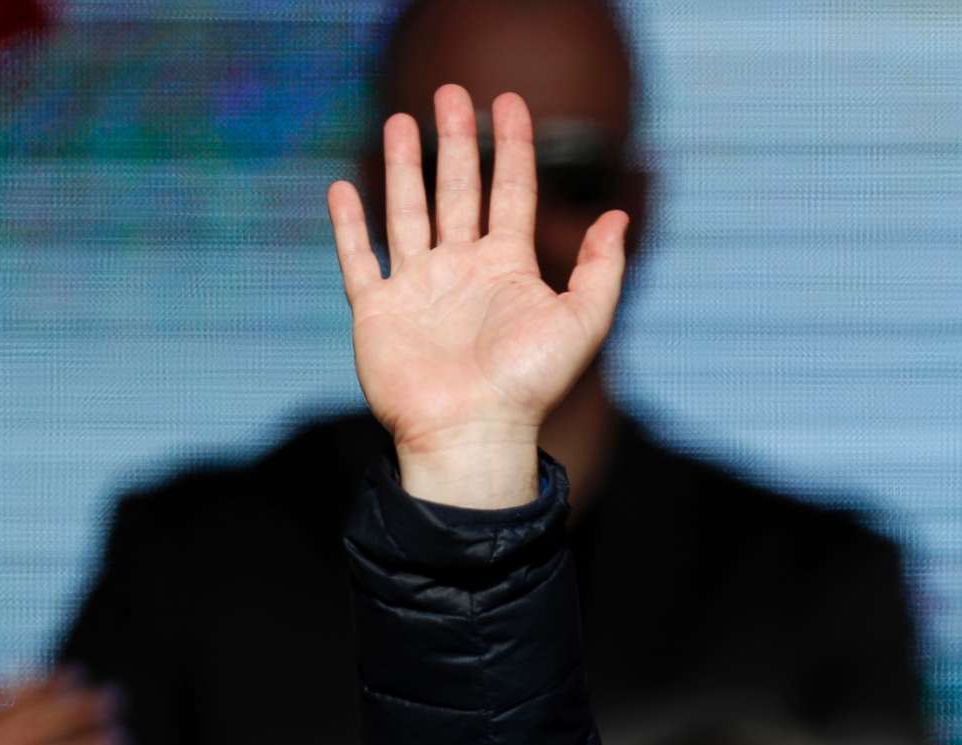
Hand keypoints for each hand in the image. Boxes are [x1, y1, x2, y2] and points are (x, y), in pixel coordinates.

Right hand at [327, 87, 627, 507]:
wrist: (473, 433)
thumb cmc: (530, 385)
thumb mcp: (581, 323)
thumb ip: (602, 270)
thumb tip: (619, 217)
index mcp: (509, 270)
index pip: (511, 193)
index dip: (513, 147)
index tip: (510, 102)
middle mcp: (463, 271)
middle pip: (458, 191)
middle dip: (456, 142)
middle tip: (450, 93)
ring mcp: (419, 288)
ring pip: (408, 212)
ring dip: (404, 167)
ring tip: (402, 121)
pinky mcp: (379, 311)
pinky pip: (360, 259)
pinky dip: (349, 225)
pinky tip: (343, 189)